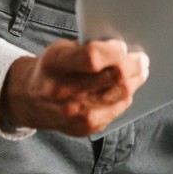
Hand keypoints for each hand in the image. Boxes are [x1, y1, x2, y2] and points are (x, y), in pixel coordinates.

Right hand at [0, 39, 148, 134]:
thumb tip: (125, 47)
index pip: (92, 58)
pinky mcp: (85, 127)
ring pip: (122, 94)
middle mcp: (62, 92)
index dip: (114, 51)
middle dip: (134, 64)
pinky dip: (125, 95)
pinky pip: (119, 108)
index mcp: (54, 65)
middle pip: (114, 77)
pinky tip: (123, 87)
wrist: (30, 100)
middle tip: (141, 59)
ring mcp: (74, 113)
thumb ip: (89, 47)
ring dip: (135, 80)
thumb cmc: (52, 69)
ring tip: (139, 71)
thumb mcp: (61, 49)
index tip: (123, 46)